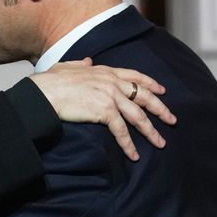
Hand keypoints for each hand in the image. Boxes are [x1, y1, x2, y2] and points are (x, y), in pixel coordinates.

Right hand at [28, 58, 176, 160]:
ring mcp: (110, 96)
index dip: (151, 84)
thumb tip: (87, 61)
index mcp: (105, 71)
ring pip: (138, 115)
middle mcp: (112, 82)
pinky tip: (134, 155)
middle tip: (172, 120)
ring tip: (160, 143)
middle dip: (160, 109)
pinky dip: (129, 145)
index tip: (162, 91)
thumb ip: (80, 64)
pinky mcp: (105, 111)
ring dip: (151, 131)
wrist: (44, 92)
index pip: (135, 76)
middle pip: (144, 96)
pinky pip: (121, 130)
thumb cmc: (50, 82)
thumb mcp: (67, 67)